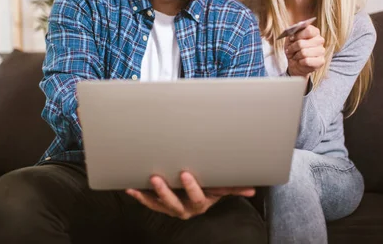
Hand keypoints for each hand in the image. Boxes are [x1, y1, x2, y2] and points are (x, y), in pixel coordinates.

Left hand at [126, 171, 254, 219]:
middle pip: (174, 203)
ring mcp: (172, 208)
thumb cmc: (210, 188)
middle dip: (164, 191)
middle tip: (156, 178)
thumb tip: (252, 190)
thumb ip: (235, 187)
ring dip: (149, 195)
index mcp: (201, 203)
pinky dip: (139, 196)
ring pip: (159, 204)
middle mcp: (185, 209)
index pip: (196, 197)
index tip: (184, 174)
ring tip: (140, 184)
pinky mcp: (160, 205)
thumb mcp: (222, 188)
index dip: (190, 187)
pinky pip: (149, 203)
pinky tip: (130, 188)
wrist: (198, 197)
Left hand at [285, 24, 325, 77]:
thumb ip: (292, 34)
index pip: (308, 30)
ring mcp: (321, 51)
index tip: (291, 39)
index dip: (297, 35)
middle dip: (293, 48)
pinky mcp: (321, 61)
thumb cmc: (294, 49)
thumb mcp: (290, 39)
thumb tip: (292, 33)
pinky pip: (307, 61)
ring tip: (295, 56)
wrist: (296, 63)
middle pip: (302, 43)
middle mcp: (320, 40)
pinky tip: (300, 61)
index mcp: (314, 32)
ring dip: (296, 55)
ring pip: (303, 52)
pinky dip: (300, 62)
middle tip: (289, 50)